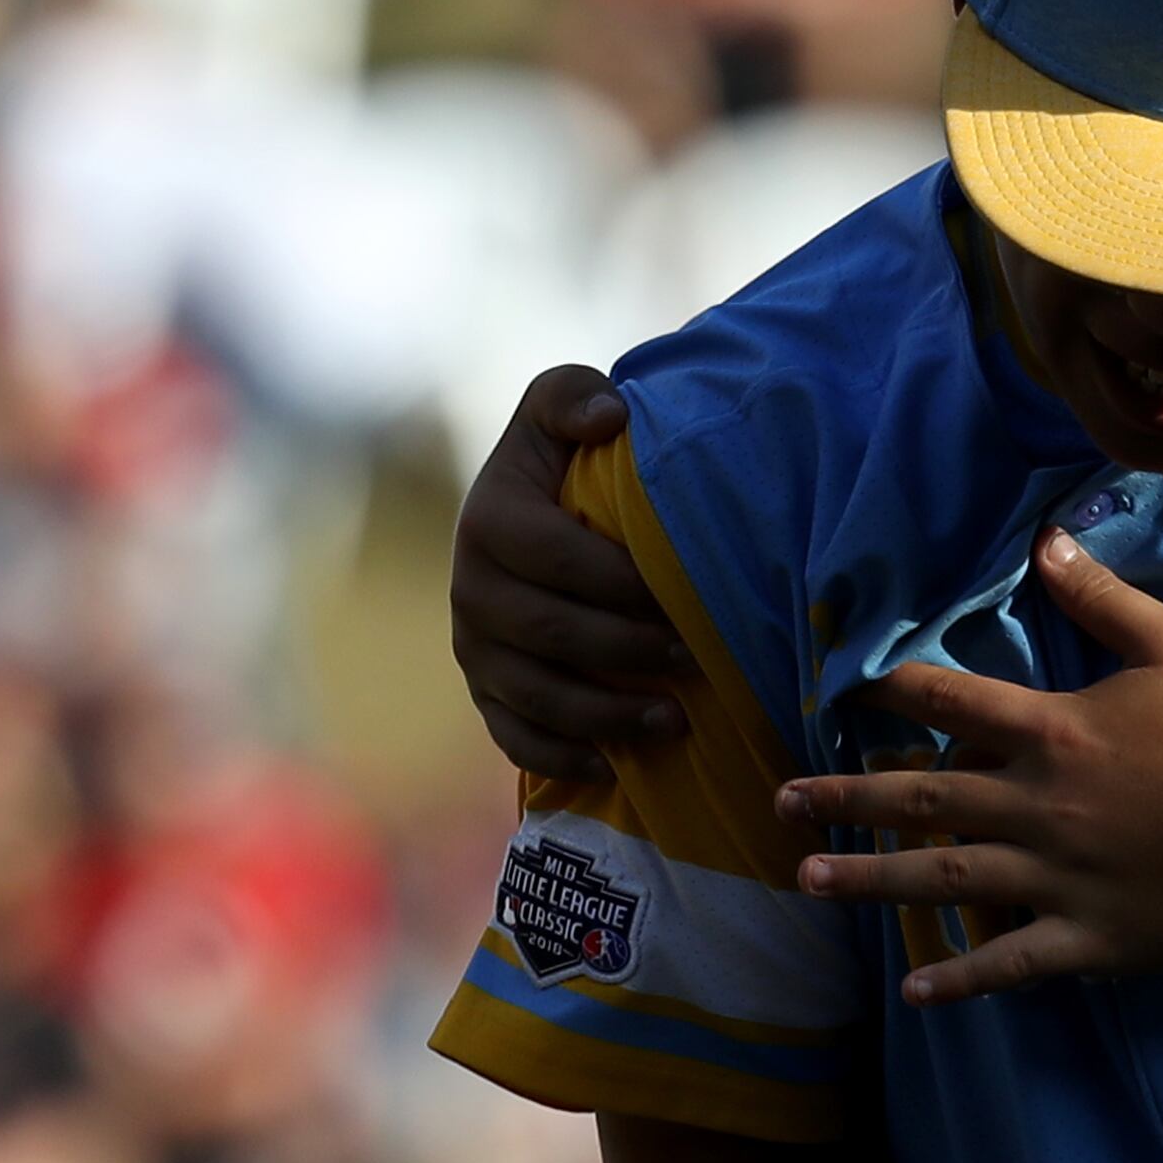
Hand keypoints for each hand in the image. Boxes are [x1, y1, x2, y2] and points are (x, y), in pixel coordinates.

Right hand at [454, 365, 691, 778]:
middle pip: (547, 634)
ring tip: (674, 722)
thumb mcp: (566, 402)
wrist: (539, 503)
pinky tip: (613, 766)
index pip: (553, 560)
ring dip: (604, 715)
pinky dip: (559, 754)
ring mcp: (474, 646)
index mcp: (489, 520)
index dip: (618, 583)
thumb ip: (574, 396)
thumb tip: (608, 418)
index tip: (679, 597)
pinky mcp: (484, 687)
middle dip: (625, 652)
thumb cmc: (569, 452)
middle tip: (693, 662)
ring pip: (533, 694)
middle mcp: (470, 588)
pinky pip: (510, 734)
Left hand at [778, 531, 1162, 991]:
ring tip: (809, 879)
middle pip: (924, 798)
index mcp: (1056, 731)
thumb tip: (1045, 540)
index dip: (896, 693)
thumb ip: (1103, 598)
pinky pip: (1011, 962)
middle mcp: (1040, 804)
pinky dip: (961, 977)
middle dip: (848, 799)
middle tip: (784, 803)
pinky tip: (915, 988)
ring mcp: (1058, 877)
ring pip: (945, 879)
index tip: (848, 694)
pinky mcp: (1089, 937)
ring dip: (871, 880)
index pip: (955, 703)